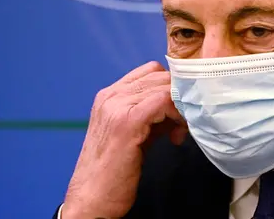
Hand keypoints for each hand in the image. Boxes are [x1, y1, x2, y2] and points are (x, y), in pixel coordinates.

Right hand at [62, 61, 187, 218]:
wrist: (91, 200)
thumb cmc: (112, 173)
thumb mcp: (134, 136)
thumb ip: (152, 117)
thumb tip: (179, 107)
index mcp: (109, 96)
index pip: (150, 72)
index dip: (171, 87)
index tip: (179, 111)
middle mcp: (111, 96)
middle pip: (159, 76)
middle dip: (178, 97)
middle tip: (183, 125)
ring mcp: (117, 106)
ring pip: (164, 86)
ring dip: (180, 107)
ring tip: (179, 132)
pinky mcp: (126, 122)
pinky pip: (163, 101)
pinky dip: (177, 114)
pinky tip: (176, 135)